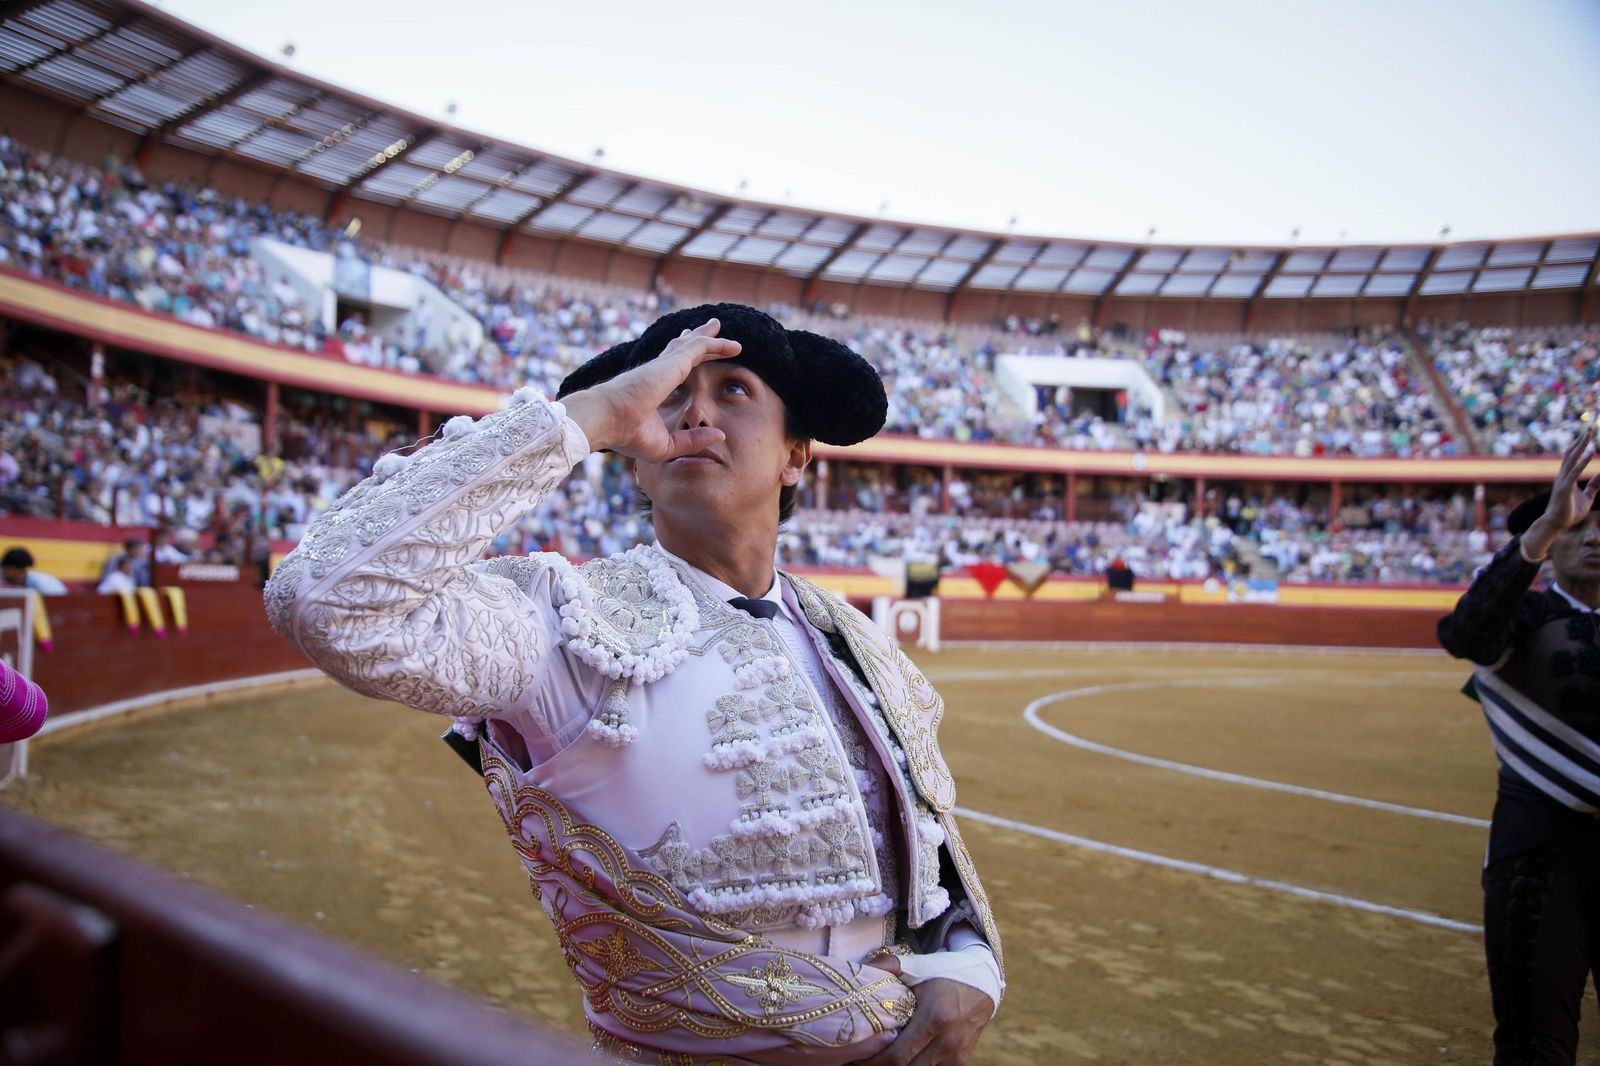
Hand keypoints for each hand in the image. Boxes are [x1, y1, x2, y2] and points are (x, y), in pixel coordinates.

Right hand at [561, 319, 740, 459]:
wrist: (607, 419)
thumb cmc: (627, 435)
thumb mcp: (666, 445)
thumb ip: (692, 440)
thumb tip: (719, 435)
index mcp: (654, 388)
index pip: (672, 369)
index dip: (683, 359)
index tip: (693, 354)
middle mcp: (659, 372)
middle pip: (681, 349)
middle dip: (694, 338)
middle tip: (707, 328)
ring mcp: (665, 365)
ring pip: (691, 344)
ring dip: (706, 335)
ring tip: (717, 325)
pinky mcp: (673, 362)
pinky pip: (701, 347)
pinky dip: (718, 344)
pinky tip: (735, 347)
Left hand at [857, 956, 992, 1065]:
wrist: (984, 982)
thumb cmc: (947, 973)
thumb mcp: (920, 966)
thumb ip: (890, 965)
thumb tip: (862, 965)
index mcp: (934, 1019)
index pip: (898, 1057)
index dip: (875, 1062)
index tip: (859, 1056)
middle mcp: (947, 1042)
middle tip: (866, 1060)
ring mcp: (956, 1055)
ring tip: (883, 1059)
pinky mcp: (961, 1061)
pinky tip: (904, 1059)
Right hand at [1524, 427, 1597, 558]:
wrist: (1557, 524)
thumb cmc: (1570, 511)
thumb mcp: (1587, 496)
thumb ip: (1594, 485)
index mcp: (1567, 476)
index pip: (1573, 455)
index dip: (1581, 444)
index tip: (1588, 433)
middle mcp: (1563, 474)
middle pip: (1572, 452)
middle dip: (1582, 439)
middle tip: (1590, 426)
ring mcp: (1563, 480)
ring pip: (1572, 458)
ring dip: (1581, 445)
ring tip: (1589, 434)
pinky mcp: (1565, 488)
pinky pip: (1574, 472)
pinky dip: (1582, 461)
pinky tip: (1589, 453)